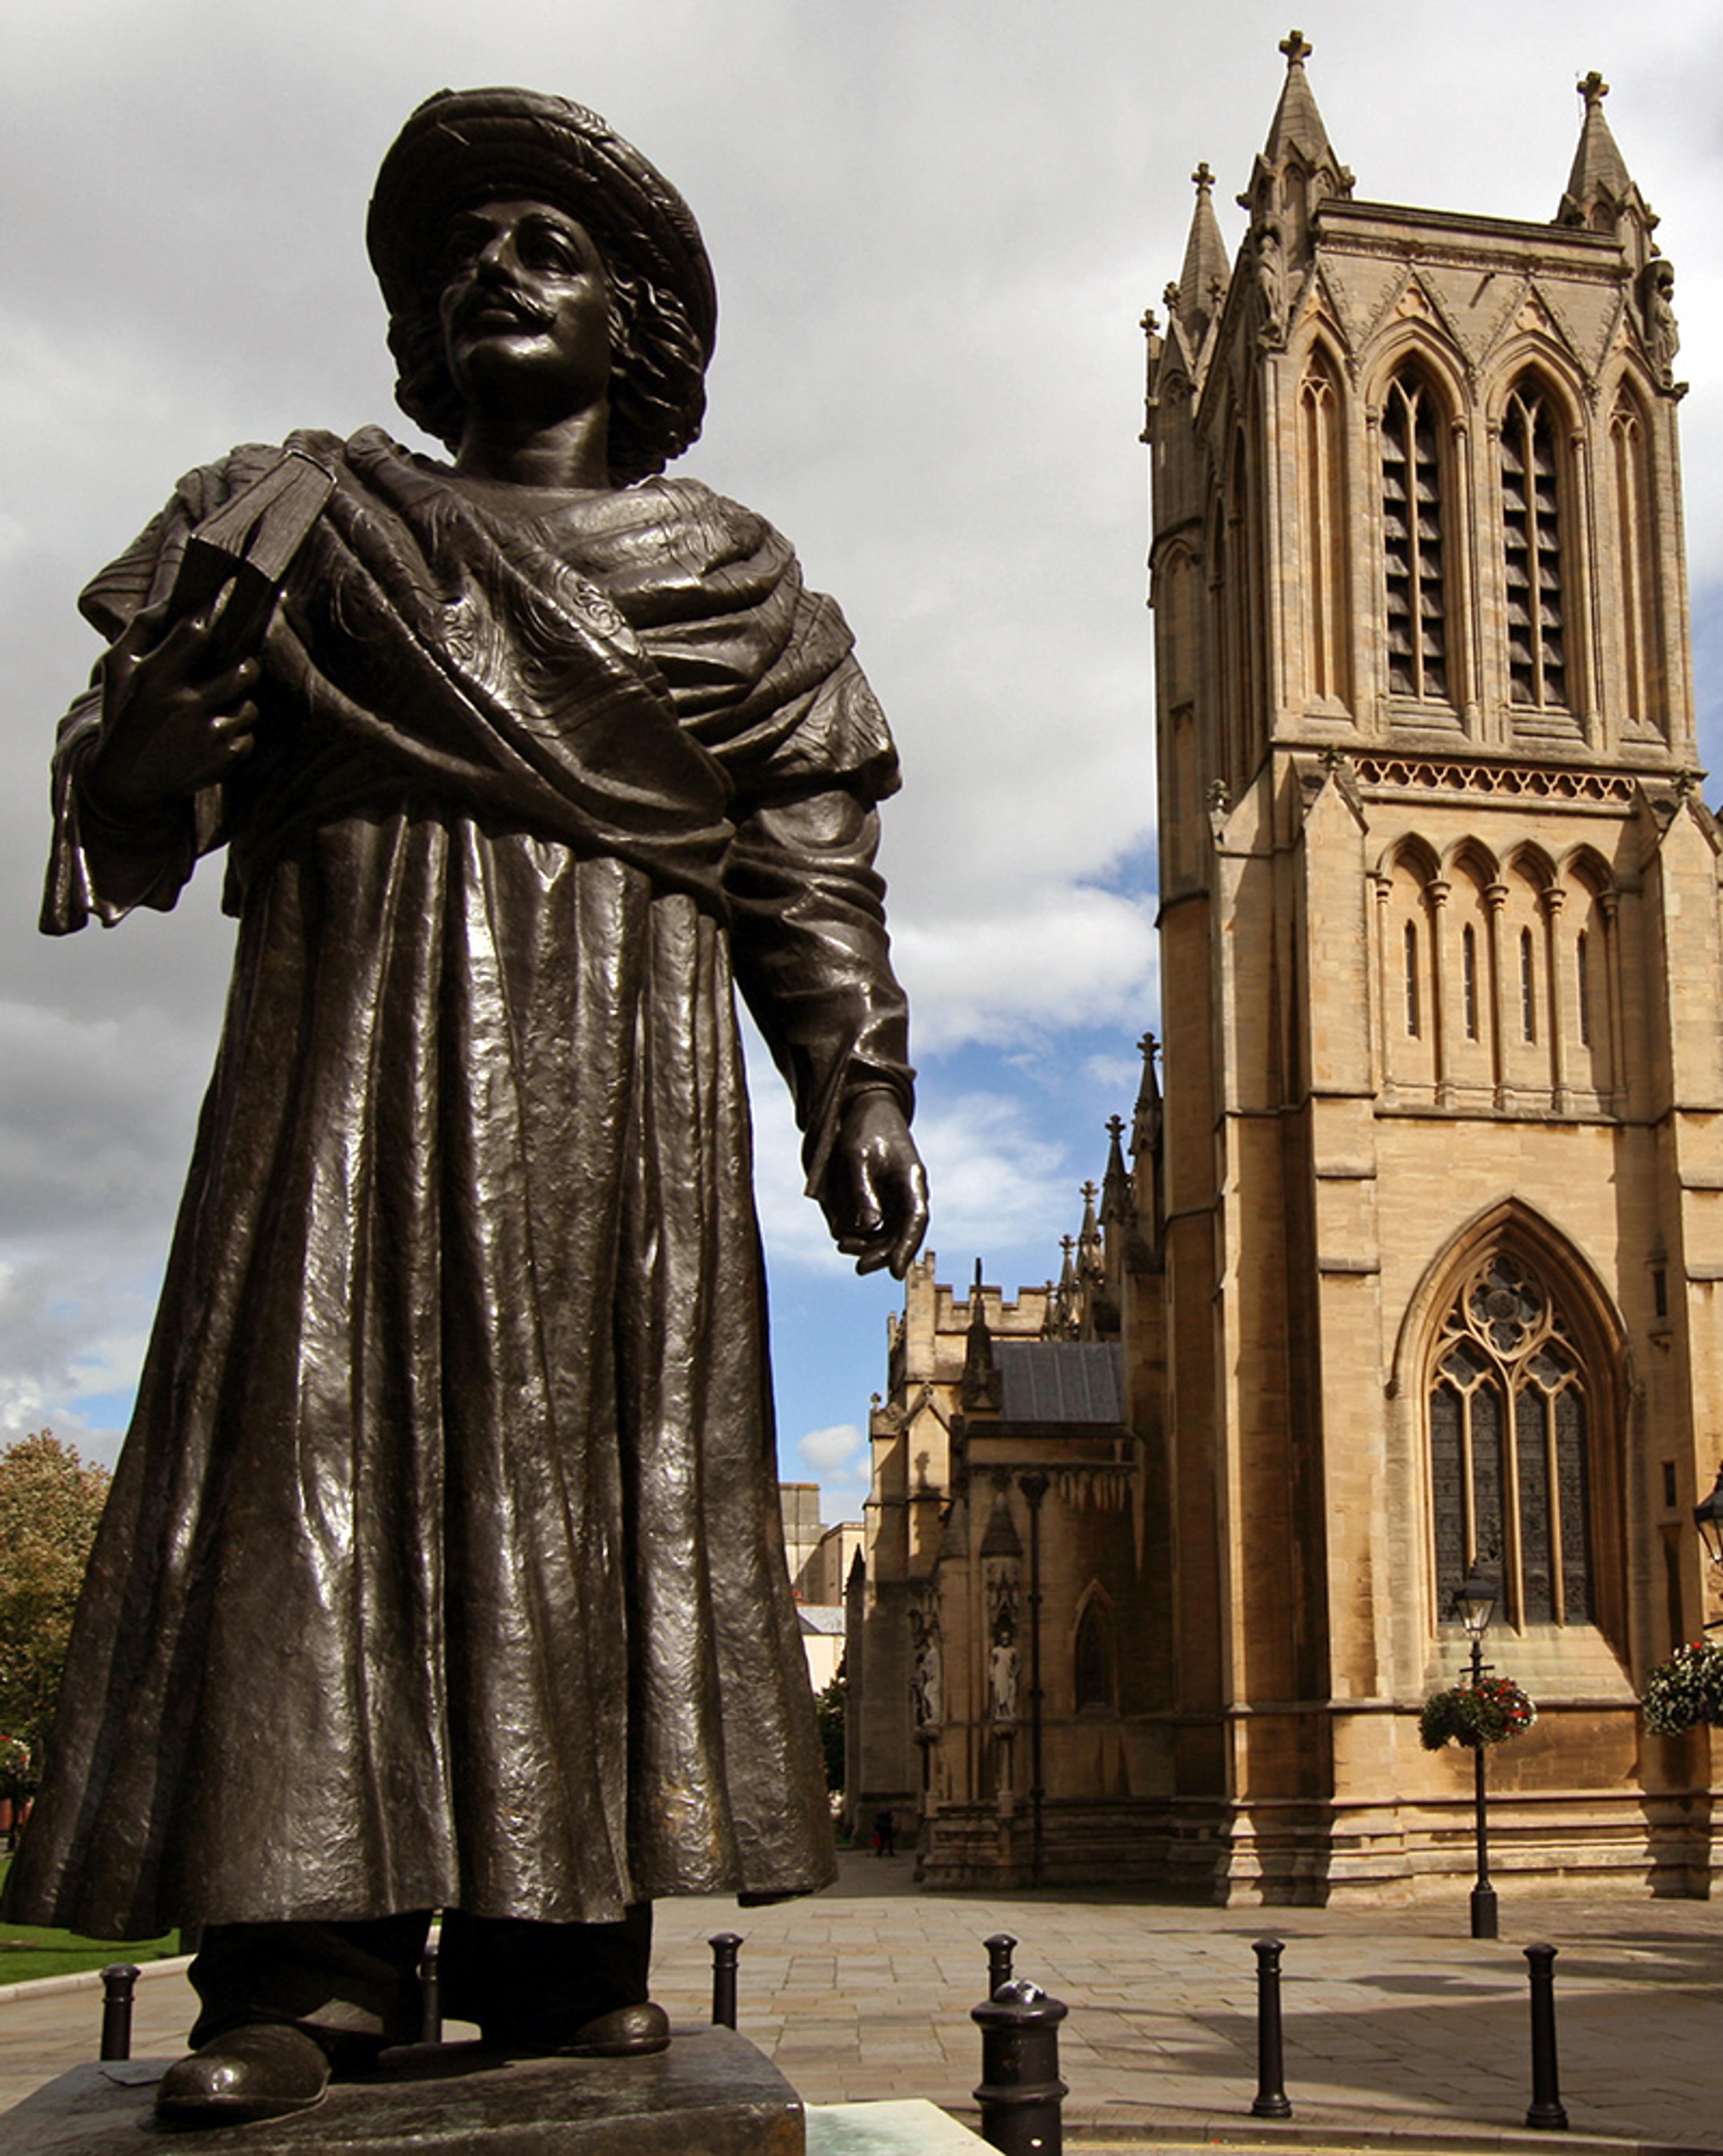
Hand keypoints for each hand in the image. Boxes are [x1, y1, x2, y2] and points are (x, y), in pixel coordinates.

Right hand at [86, 589, 262, 821]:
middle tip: (239, 667)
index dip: (213, 620)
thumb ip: (141, 630)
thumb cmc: (122, 716)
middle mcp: (185, 704)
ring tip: (218, 708)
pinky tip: (214, 736)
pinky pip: (249, 738)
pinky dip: (236, 736)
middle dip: (246, 666)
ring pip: (250, 707)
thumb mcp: (117, 669)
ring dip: (239, 705)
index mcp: (156, 677)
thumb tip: (171, 600)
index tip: (221, 617)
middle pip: (244, 670)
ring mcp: (207, 734)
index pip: (198, 633)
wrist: (124, 782)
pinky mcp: (221, 760)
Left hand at [822, 1091, 928, 1279]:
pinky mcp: (882, 1196)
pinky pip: (876, 1222)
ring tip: (843, 1246)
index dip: (907, 1248)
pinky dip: (862, 1232)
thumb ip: (862, 1192)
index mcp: (911, 1179)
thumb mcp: (857, 1157)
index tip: (897, 1273)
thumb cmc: (863, 1127)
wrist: (863, 1107)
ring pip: (888, 1231)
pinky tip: (843, 1234)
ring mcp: (896, 1195)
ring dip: (869, 1244)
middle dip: (881, 1252)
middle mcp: (908, 1191)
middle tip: (858, 1267)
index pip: (915, 1219)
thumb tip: (867, 1227)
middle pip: (902, 1233)